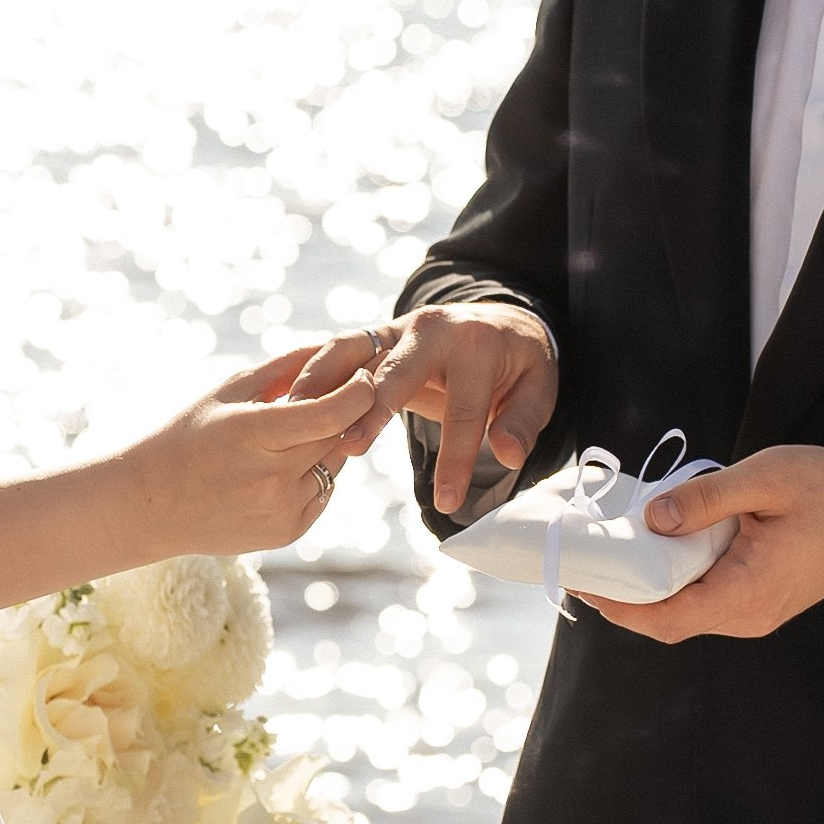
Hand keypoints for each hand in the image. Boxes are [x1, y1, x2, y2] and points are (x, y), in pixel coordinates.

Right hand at [119, 348, 377, 559]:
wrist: (150, 505)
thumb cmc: (187, 437)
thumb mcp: (228, 391)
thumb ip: (284, 367)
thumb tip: (333, 344)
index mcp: (254, 435)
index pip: (332, 413)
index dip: (358, 390)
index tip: (363, 374)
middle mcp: (273, 478)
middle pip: (340, 436)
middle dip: (349, 412)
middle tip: (347, 390)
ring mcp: (282, 510)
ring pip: (336, 464)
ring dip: (329, 444)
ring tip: (297, 432)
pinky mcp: (287, 533)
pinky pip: (323, 492)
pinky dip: (315, 473)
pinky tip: (284, 465)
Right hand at [291, 306, 558, 514]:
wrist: (497, 320)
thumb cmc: (517, 366)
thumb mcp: (537, 389)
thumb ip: (522, 422)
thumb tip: (507, 455)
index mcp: (475, 344)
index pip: (464, 409)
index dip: (455, 458)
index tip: (447, 502)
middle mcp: (430, 328)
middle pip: (394, 372)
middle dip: (371, 410)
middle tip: (349, 448)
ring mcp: (396, 328)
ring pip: (352, 353)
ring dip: (324, 386)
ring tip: (298, 424)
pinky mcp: (373, 336)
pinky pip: (336, 352)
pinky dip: (310, 375)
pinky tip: (286, 406)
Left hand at [577, 445, 823, 642]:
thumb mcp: (764, 477)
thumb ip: (706, 498)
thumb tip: (653, 518)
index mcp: (749, 590)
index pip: (668, 618)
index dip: (619, 604)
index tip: (584, 579)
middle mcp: (749, 615)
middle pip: (669, 621)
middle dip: (623, 596)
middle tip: (588, 560)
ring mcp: (754, 614)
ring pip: (684, 614)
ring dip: (647, 589)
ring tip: (616, 552)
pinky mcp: (757, 603)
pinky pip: (704, 602)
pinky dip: (674, 582)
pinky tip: (659, 550)